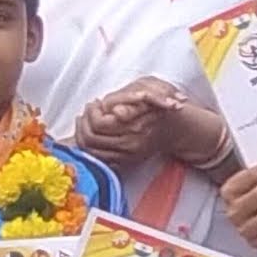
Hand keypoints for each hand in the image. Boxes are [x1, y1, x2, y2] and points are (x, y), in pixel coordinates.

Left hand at [70, 80, 222, 172]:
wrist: (175, 128)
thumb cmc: (160, 107)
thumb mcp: (150, 94)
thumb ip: (132, 102)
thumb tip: (117, 112)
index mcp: (134, 128)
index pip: (99, 124)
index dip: (92, 111)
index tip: (96, 102)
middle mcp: (129, 145)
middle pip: (90, 139)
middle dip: (83, 122)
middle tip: (88, 110)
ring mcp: (126, 157)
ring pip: (90, 150)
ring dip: (82, 134)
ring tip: (87, 120)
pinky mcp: (124, 163)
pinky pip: (98, 159)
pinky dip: (88, 147)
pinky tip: (90, 134)